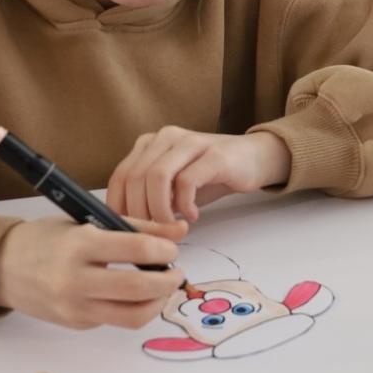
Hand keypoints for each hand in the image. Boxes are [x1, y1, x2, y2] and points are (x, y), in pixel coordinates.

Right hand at [0, 216, 187, 329]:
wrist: (2, 267)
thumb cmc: (48, 238)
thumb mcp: (87, 221)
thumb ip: (136, 226)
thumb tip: (180, 231)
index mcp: (79, 245)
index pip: (136, 249)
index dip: (165, 250)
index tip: (172, 249)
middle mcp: (75, 280)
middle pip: (138, 288)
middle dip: (168, 282)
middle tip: (176, 272)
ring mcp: (74, 307)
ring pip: (132, 316)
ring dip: (158, 303)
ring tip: (162, 287)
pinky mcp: (76, 324)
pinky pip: (115, 320)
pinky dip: (134, 308)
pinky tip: (135, 294)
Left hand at [106, 127, 292, 223]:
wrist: (253, 159)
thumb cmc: (209, 176)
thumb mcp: (172, 187)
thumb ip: (149, 196)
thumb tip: (128, 225)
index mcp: (149, 144)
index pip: (120, 176)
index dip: (119, 207)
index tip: (128, 230)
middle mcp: (165, 137)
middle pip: (135, 178)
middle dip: (140, 213)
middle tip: (153, 234)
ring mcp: (190, 142)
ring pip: (157, 177)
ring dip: (160, 210)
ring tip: (171, 226)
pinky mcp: (214, 154)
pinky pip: (187, 181)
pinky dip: (185, 205)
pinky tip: (193, 216)